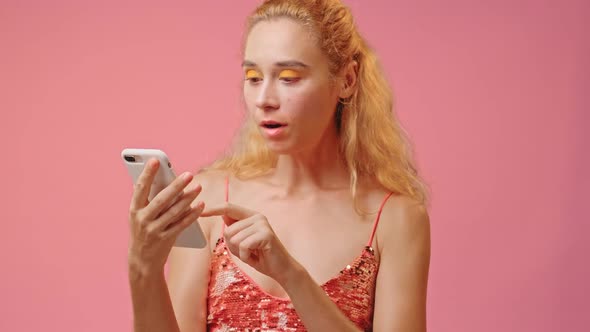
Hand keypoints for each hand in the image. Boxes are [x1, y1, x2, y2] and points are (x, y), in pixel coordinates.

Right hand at [127, 158, 204, 275]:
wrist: (141, 261)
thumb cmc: (143, 231)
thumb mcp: (140, 215)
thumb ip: (149, 199)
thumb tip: (163, 179)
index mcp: (134, 210)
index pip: (140, 188)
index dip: (147, 173)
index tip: (156, 160)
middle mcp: (142, 219)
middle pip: (161, 199)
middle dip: (176, 186)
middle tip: (189, 174)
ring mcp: (154, 231)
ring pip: (174, 212)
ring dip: (188, 198)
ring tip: (198, 187)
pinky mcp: (165, 240)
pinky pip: (181, 225)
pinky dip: (192, 215)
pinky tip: (200, 205)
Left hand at [201, 203, 296, 283]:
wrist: (281, 269)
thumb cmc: (260, 256)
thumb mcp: (242, 242)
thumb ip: (234, 229)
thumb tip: (222, 214)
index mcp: (251, 216)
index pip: (228, 207)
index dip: (213, 209)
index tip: (201, 212)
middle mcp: (257, 217)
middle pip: (228, 230)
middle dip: (233, 246)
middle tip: (248, 251)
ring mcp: (262, 224)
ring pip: (234, 239)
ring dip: (241, 253)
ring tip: (254, 254)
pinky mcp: (266, 234)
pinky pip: (243, 246)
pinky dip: (246, 256)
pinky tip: (256, 257)